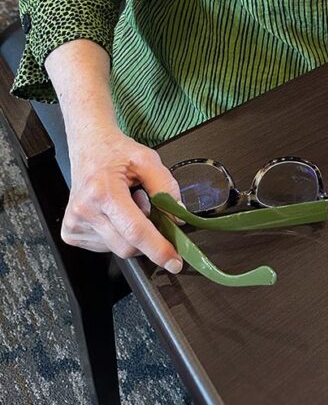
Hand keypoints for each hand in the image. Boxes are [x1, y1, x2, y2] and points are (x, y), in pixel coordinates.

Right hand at [62, 125, 183, 271]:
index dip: (158, 248)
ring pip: (117, 248)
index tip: (174, 261)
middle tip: (150, 210)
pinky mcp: (70, 232)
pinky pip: (105, 247)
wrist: (89, 146)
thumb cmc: (115, 152)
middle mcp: (85, 210)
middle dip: (148, 238)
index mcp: (103, 191)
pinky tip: (114, 213)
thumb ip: (166, 187)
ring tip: (127, 204)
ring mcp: (75, 223)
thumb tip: (177, 218)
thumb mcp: (148, 160)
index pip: (135, 231)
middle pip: (127, 246)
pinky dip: (118, 234)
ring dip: (131, 233)